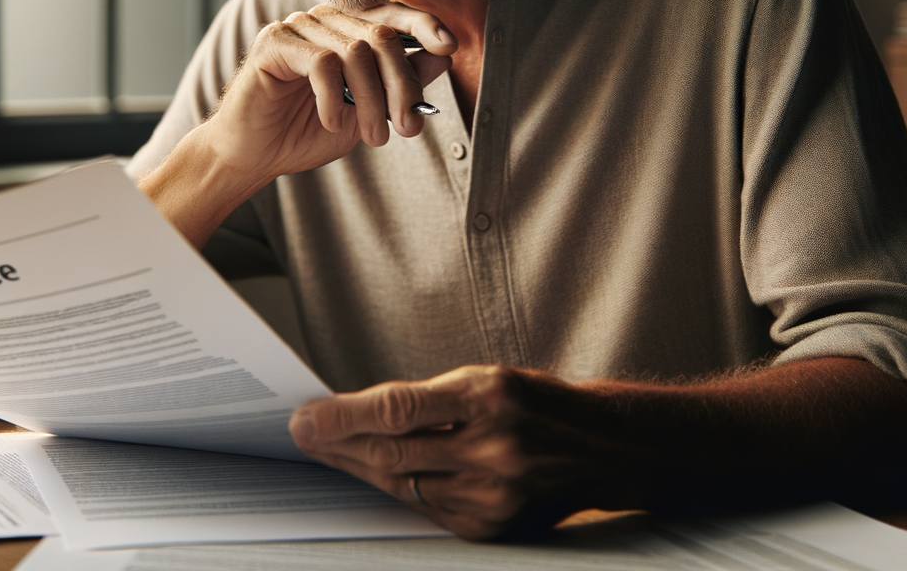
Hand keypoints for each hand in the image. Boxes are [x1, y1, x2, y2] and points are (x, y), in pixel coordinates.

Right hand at [204, 2, 455, 184]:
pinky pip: (323, 63)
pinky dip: (335, 99)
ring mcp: (297, 26)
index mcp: (346, 29)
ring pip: (356, 52)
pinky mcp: (274, 43)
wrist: (253, 155)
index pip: (391, 14)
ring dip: (372, 101)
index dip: (424, 25)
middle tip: (408, 128)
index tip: (449, 46)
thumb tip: (443, 57)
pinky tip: (332, 123)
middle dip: (402, 85)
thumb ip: (399, 83)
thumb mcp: (365, 111)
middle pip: (381, 37)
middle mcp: (323, 19)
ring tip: (373, 138)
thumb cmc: (305, 131)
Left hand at [289, 365, 619, 538]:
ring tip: (329, 451)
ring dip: (358, 467)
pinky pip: (426, 509)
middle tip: (302, 433)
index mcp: (490, 397)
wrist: (604, 448)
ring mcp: (494, 495)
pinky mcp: (491, 527)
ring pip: (402, 485)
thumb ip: (427, 399)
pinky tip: (374, 472)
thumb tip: (357, 412)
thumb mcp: (488, 379)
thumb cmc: (538, 404)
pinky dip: (396, 489)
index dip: (343, 416)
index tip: (306, 416)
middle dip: (337, 444)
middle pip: (392, 452)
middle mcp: (493, 449)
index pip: (398, 409)